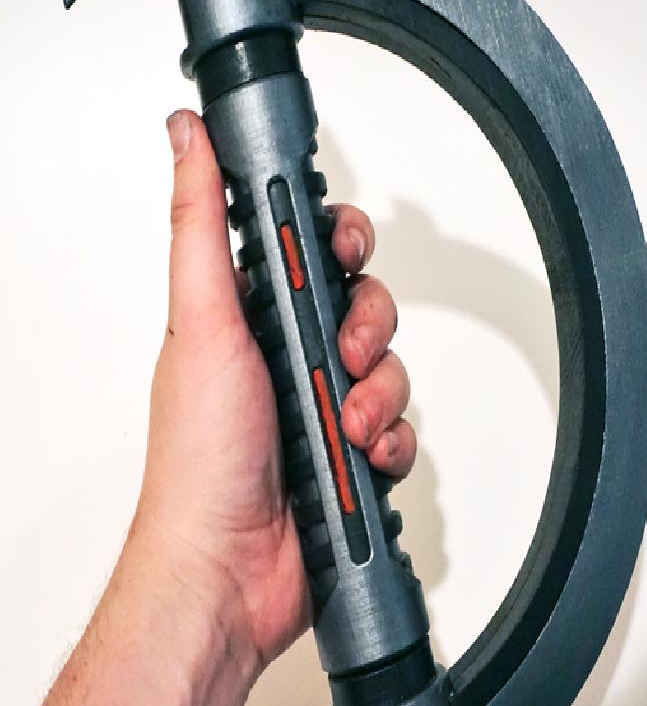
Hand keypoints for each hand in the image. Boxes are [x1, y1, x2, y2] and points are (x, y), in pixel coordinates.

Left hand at [136, 110, 416, 667]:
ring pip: (391, 368)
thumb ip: (202, 225)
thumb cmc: (201, 459)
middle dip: (369, 325)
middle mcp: (291, 358)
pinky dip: (392, 440)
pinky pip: (402, 427)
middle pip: (365, 306)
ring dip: (379, 393)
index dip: (340, 242)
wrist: (228, 567)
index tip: (345, 249)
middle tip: (344, 351)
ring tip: (345, 423)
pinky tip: (362, 456)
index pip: (312, 254)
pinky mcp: (354, 452)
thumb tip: (185, 138)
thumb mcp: (201, 322)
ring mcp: (325, 406)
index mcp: (252, 320)